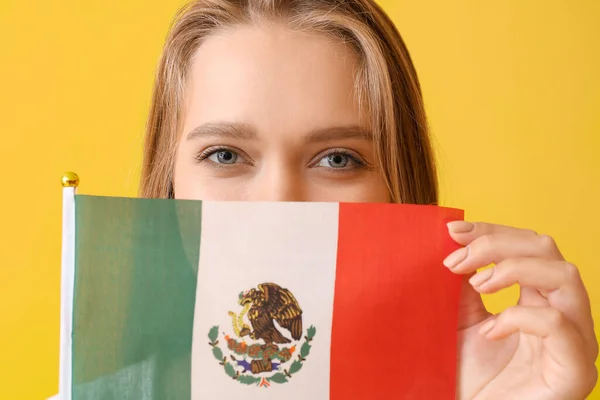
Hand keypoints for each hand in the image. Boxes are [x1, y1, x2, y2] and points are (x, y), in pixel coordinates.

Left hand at [444, 221, 597, 399]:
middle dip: (497, 243)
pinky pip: (559, 324)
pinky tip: (491, 331)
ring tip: (476, 285)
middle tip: (456, 259)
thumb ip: (464, 286)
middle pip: (547, 249)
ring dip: (513, 268)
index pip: (528, 245)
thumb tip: (454, 243)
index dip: (492, 231)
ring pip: (565, 275)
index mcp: (538, 299)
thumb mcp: (461, 321)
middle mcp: (563, 314)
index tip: (452, 230)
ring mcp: (575, 341)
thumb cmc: (470, 378)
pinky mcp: (575, 370)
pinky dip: (520, 317)